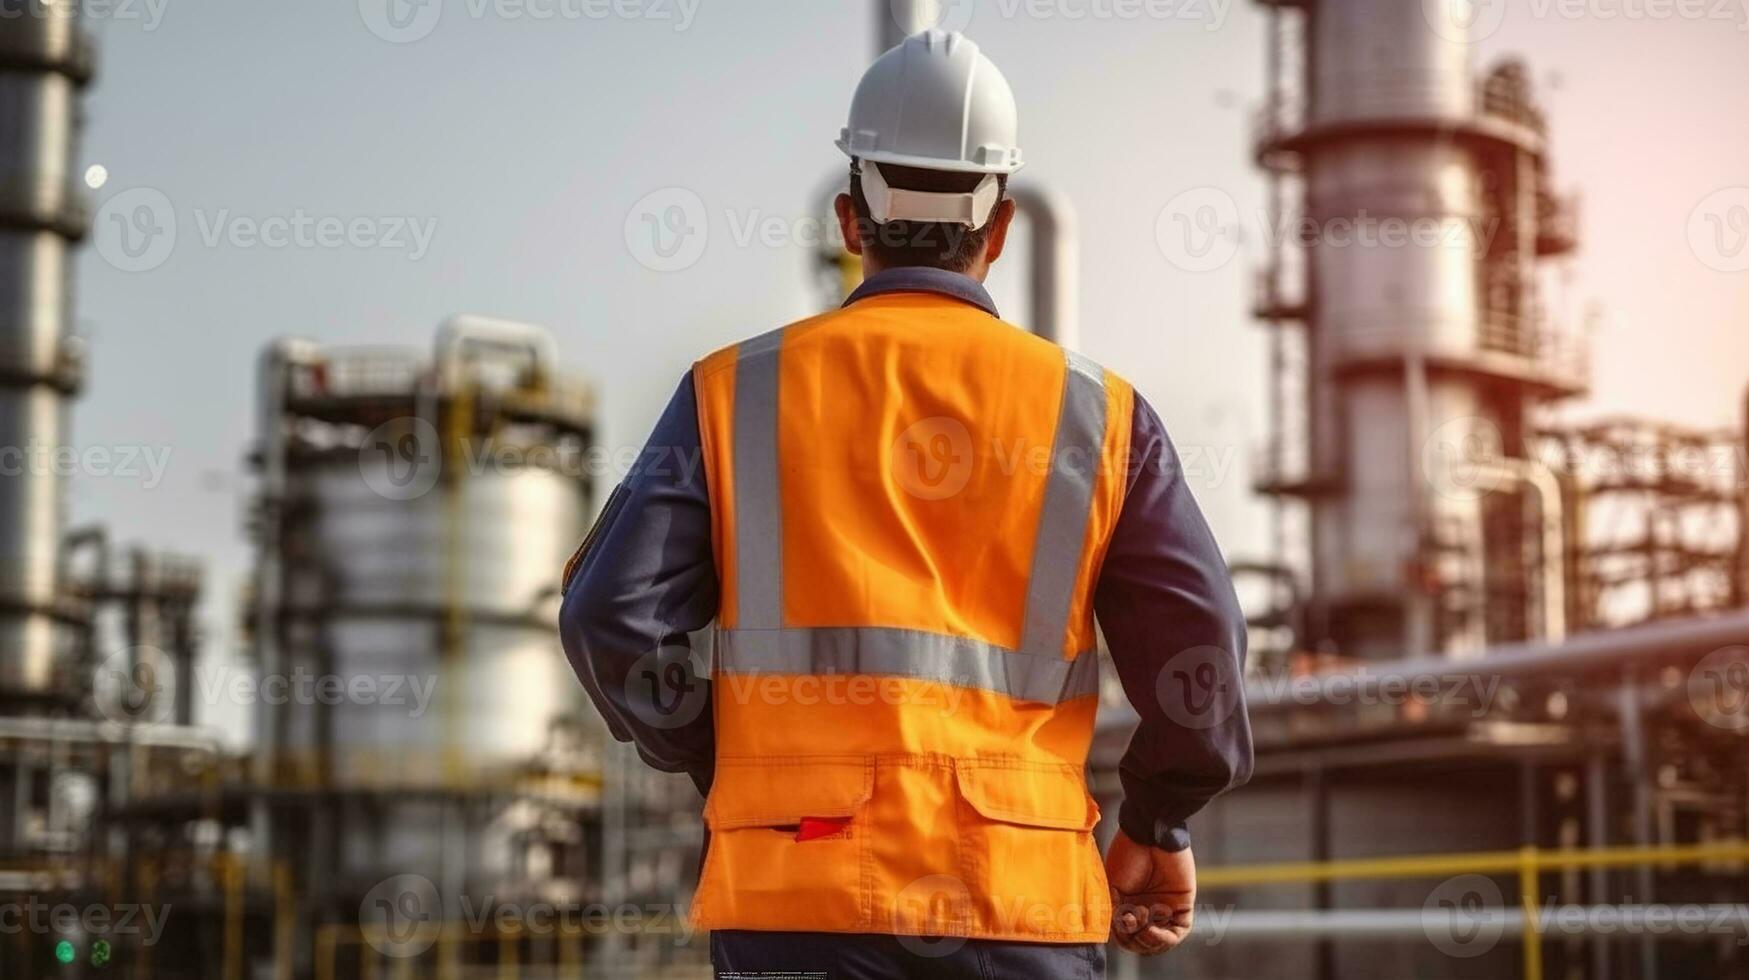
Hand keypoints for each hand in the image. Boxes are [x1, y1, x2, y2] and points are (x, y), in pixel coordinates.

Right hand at [1105, 830, 1194, 955]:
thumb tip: (1117, 936)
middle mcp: (1147, 909)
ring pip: (1159, 943)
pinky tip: (1152, 929)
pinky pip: (1176, 933)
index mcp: (1129, 905)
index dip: (1122, 937)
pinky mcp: (1182, 906)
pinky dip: (1164, 938)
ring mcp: (1165, 909)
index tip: (1120, 922)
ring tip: (1142, 920)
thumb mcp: (1113, 886)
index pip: (1126, 936)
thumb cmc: (1128, 856)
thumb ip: (1115, 911)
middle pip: (1142, 943)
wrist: (1150, 837)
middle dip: (1134, 939)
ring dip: (1148, 940)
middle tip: (1131, 919)